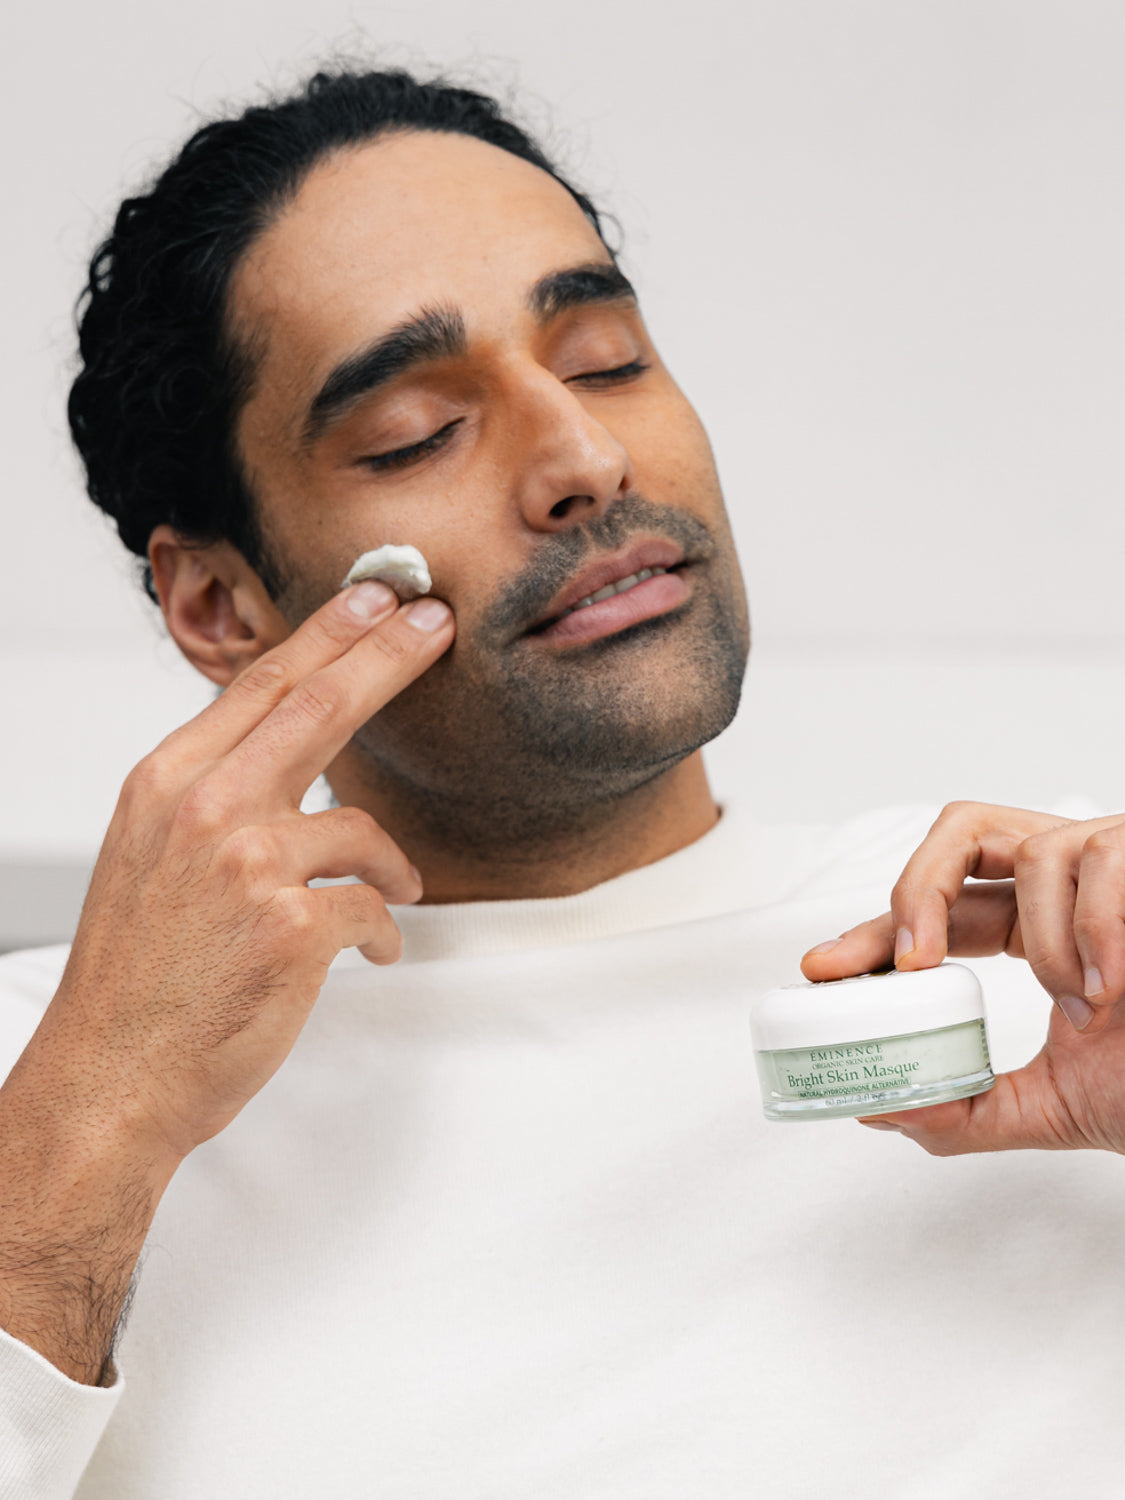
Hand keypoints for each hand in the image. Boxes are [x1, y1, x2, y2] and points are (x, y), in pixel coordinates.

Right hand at [43, 580, 454, 1158]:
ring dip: (390, 865)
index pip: (260, 684)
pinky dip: (382, 932)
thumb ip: (215, 795)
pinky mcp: (292, 928)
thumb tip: (290, 758)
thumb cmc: (137, 975)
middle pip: (319, 706)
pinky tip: (369, 953)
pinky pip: (374, 908)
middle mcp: (204, 810)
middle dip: (388, 656)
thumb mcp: (151, 855)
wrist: (109, 1078)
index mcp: (167, 783)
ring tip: (393, 894)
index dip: (327, 633)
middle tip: (437, 623)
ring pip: (362, 828)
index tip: (376, 598)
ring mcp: (248, 866)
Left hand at [800, 801, 1124, 1153]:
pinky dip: (1096, 931)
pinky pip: (1099, 859)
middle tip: (906, 964)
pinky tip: (1119, 987)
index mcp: (1039, 925)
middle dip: (915, 890)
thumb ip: (969, 1112)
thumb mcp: (1056, 1107)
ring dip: (1047, 942)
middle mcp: (1069, 879)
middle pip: (960, 831)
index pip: (939, 908)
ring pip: (1032, 852)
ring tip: (1088, 1005)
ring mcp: (1118, 855)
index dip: (875, 930)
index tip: (820, 971)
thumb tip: (879, 1110)